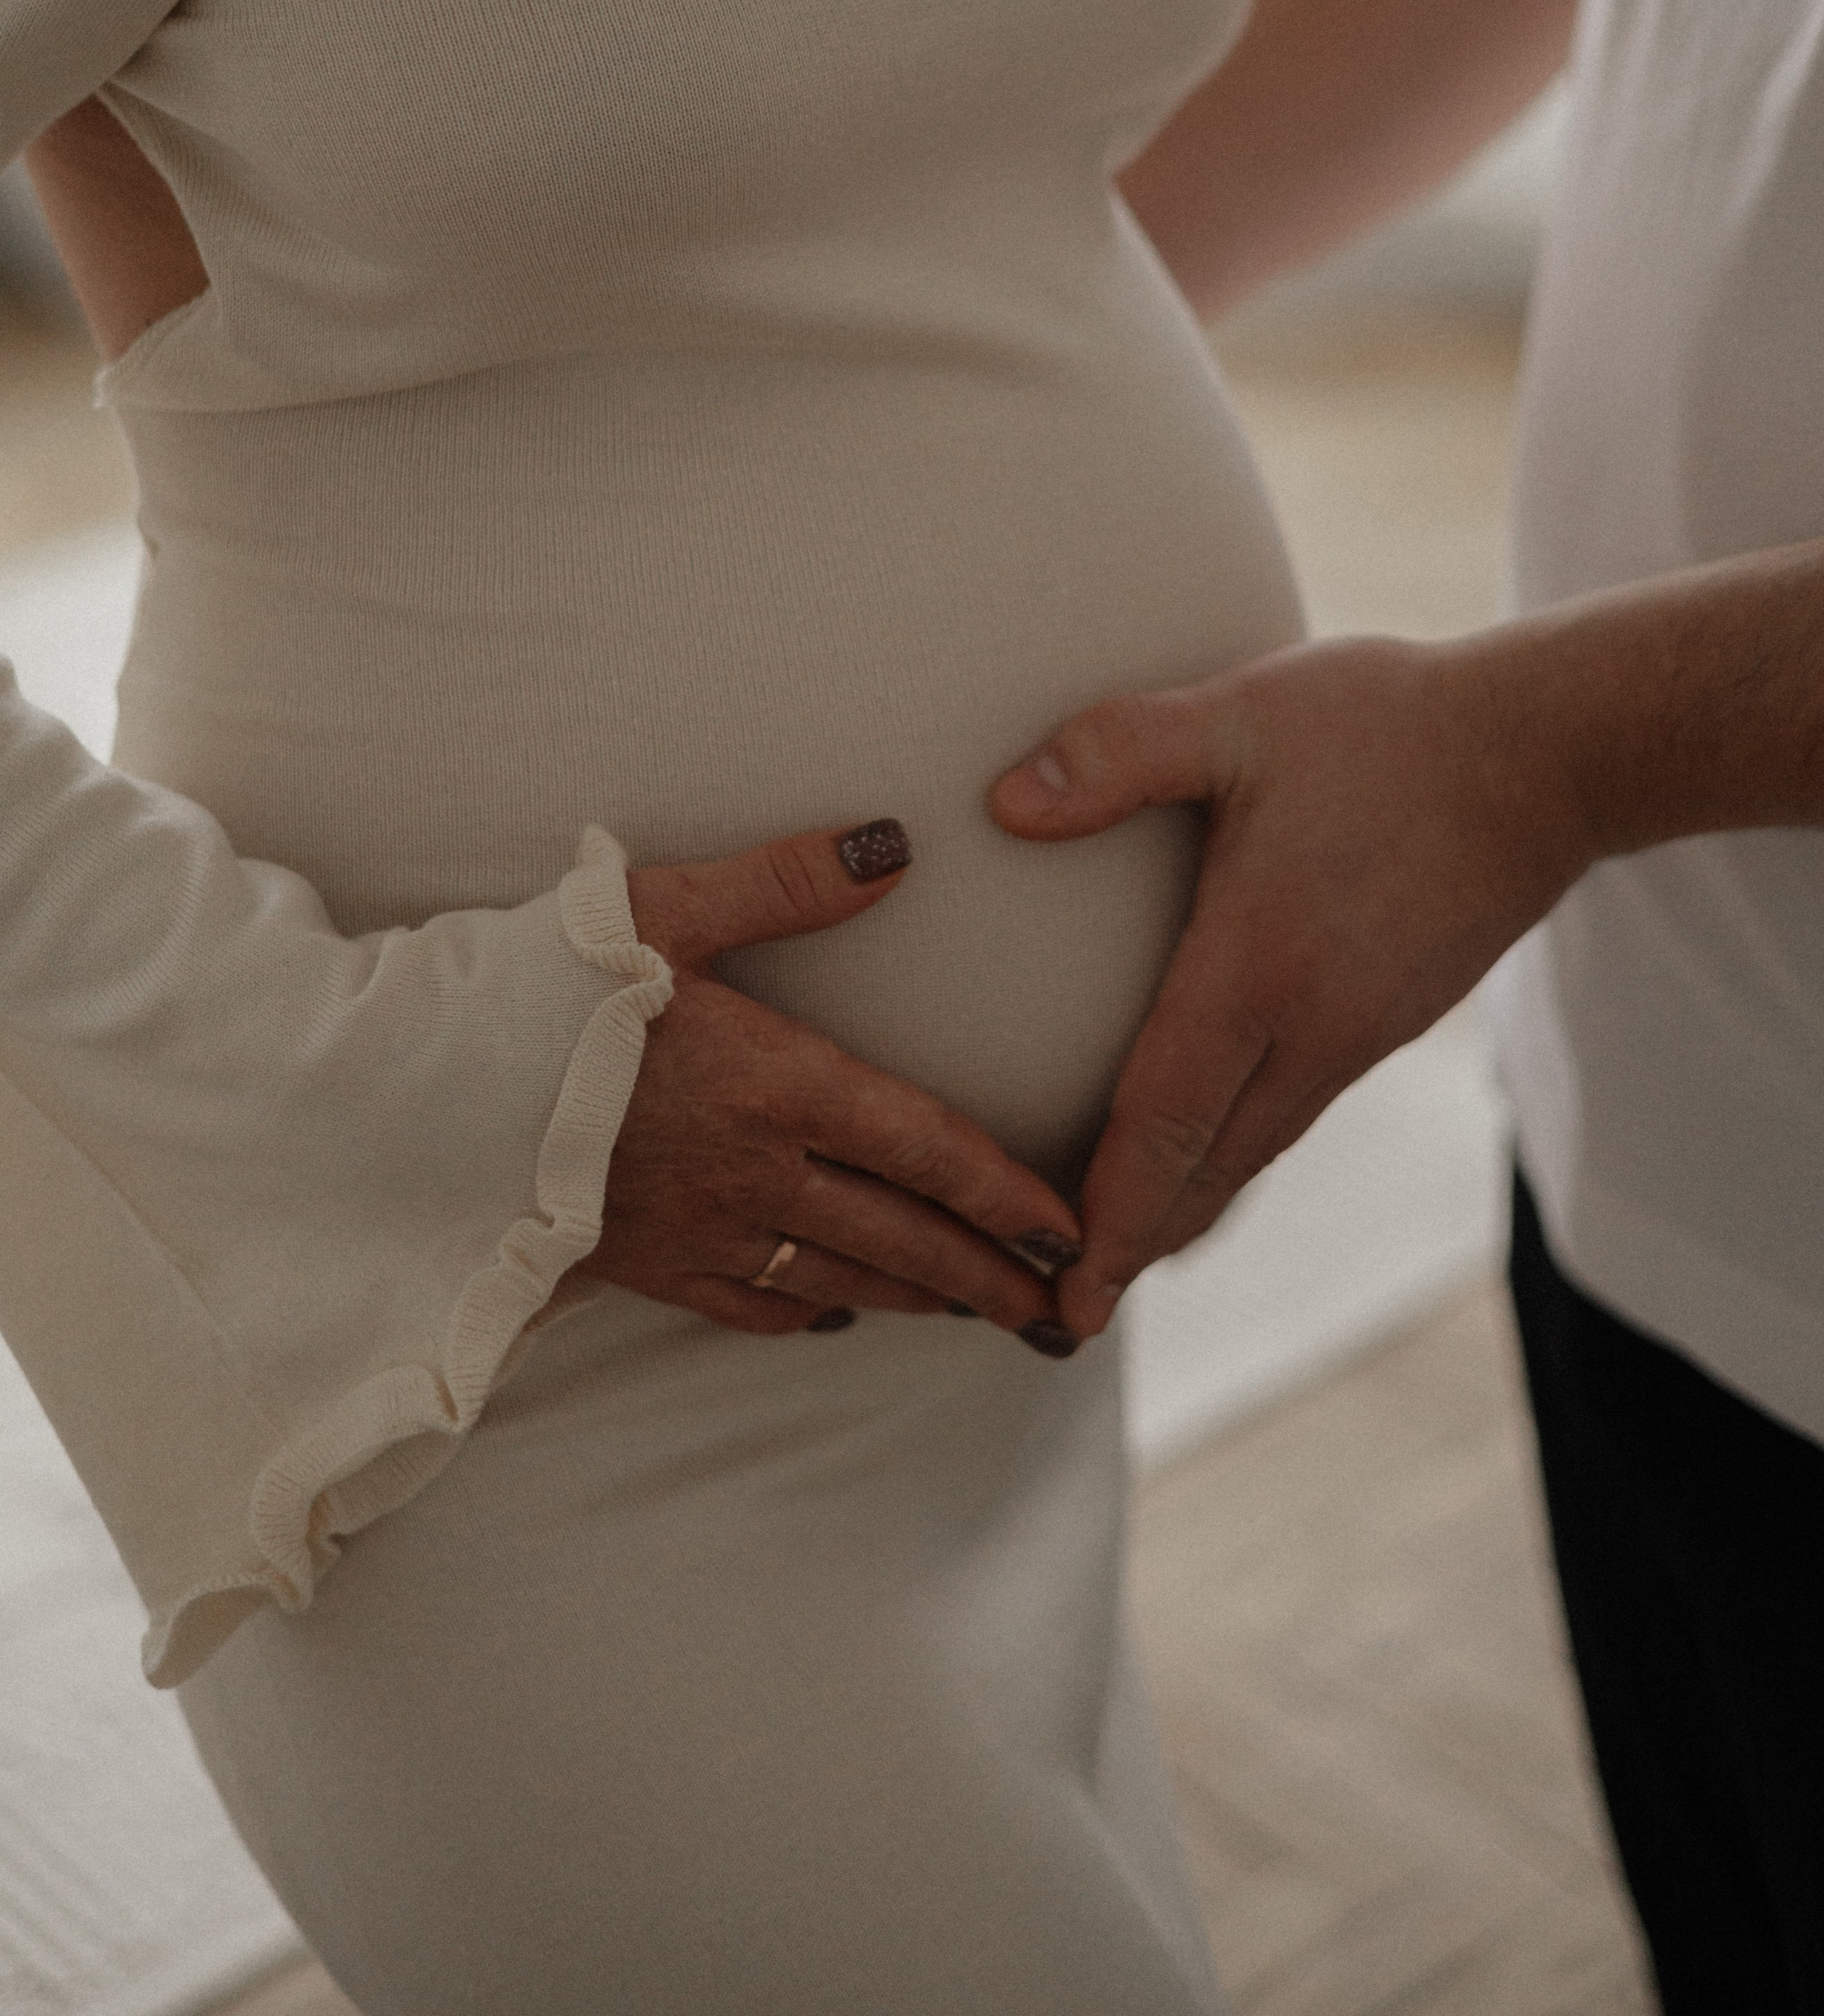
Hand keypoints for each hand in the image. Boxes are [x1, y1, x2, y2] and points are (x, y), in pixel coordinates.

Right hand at [586, 818, 1084, 1349]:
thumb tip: (896, 844)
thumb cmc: (539, 988)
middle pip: (902, 1235)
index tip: (1074, 1229)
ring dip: (921, 1300)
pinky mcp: (640, 1264)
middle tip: (1058, 1310)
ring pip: (841, 1277)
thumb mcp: (663, 907)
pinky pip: (749, 1305)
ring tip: (981, 1316)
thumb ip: (787, 879)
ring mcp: (700, 1229)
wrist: (413, 1100)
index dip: (1007, 1193)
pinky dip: (808, 1312)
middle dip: (988, 1275)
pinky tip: (837, 1314)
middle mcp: (755, 1171)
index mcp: (777, 1083)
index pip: (926, 1148)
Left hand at [989, 632, 1591, 1335]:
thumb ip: (1120, 750)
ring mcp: (1362, 1031)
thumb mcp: (1244, 714)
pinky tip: (1210, 1155)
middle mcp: (1315, 1025)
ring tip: (1121, 1257)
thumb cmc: (1392, 726)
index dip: (1109, 1217)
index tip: (1068, 1301)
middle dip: (1133, 1246)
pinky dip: (1236, 1155)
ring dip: (1186, 1208)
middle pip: (1208, 1168)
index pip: (1166, 1123)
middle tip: (1061, 1316)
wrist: (1555, 753)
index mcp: (1262, 967)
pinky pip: (1294, 1110)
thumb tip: (1003, 802)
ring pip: (1256, 1149)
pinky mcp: (1390, 1017)